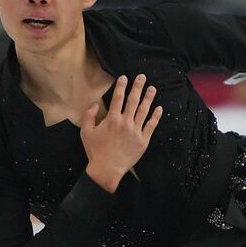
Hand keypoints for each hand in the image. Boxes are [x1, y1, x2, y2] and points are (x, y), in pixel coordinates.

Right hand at [81, 74, 162, 192]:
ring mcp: (136, 131)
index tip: (125, 77)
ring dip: (149, 98)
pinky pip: (151, 126)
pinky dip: (156, 116)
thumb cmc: (95, 151)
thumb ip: (88, 116)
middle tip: (142, 77)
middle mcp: (125, 122)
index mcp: (112, 119)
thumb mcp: (86, 132)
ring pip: (144, 111)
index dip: (122, 86)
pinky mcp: (143, 141)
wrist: (107, 170)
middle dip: (138, 87)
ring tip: (153, 89)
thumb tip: (95, 104)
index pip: (118, 98)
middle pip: (133, 100)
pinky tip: (159, 108)